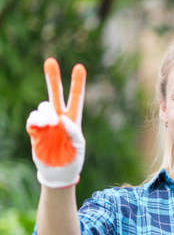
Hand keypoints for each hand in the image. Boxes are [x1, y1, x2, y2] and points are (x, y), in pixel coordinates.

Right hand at [26, 58, 85, 187]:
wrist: (59, 173)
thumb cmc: (73, 159)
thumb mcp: (78, 146)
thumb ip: (73, 131)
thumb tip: (61, 118)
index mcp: (73, 119)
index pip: (76, 98)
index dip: (77, 83)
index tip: (79, 67)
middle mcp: (59, 118)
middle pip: (56, 94)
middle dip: (53, 78)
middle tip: (50, 61)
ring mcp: (46, 123)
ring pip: (43, 106)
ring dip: (47, 112)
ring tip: (51, 123)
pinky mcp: (35, 131)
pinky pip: (33, 119)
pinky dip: (36, 120)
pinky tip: (41, 126)